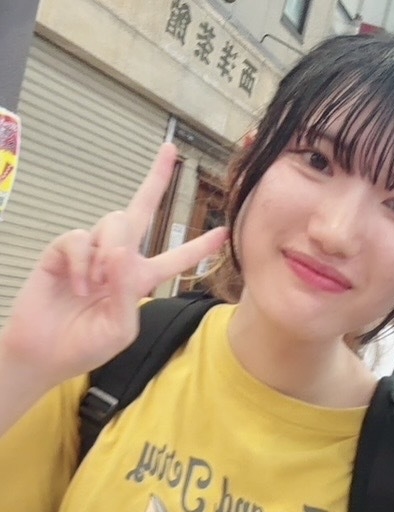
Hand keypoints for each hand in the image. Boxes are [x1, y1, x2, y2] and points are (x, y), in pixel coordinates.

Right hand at [0, 143, 226, 387]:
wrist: (44, 353)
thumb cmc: (85, 346)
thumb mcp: (120, 330)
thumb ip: (128, 293)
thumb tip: (122, 252)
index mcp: (138, 280)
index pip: (174, 258)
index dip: (198, 247)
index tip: (223, 232)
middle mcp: (117, 260)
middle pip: (140, 211)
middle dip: (155, 180)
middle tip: (169, 150)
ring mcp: (91, 252)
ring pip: (114, 222)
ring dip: (109, 253)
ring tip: (95, 288)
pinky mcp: (63, 251)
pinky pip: (80, 238)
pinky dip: (82, 262)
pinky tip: (78, 286)